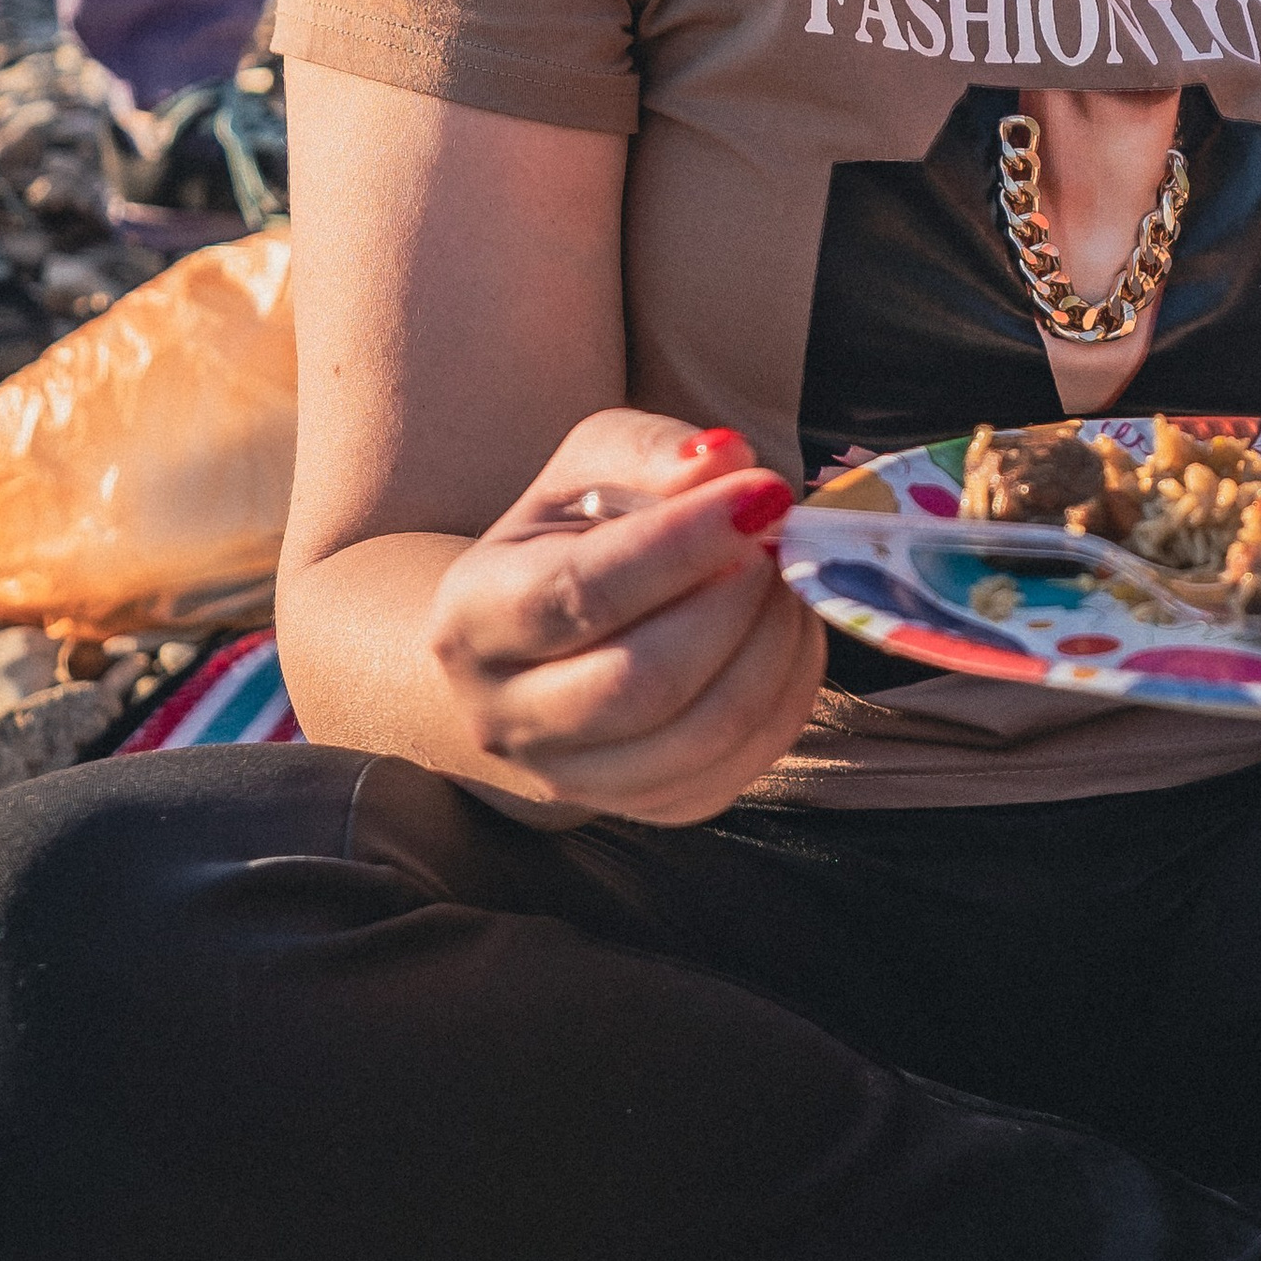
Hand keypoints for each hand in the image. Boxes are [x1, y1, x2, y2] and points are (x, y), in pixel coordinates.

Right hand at [426, 412, 826, 823]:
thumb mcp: (589, 468)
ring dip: (774, 649)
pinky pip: (738, 765)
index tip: (764, 494)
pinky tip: (787, 634)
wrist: (537, 639)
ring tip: (788, 583)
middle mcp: (505, 715)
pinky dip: (787, 694)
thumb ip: (650, 453)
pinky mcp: (648, 808)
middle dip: (737, 603)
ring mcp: (573, 778)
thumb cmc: (567, 538)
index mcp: (473, 615)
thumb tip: (723, 461)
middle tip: (778, 541)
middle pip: (642, 681)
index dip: (680, 545)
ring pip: (699, 734)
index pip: (579, 592)